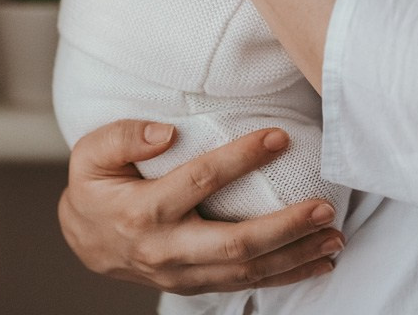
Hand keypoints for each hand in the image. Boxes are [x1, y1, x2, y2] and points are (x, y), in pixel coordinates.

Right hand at [57, 121, 343, 294]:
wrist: (83, 238)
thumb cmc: (96, 186)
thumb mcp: (92, 153)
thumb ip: (125, 136)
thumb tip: (167, 132)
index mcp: (143, 212)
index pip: (200, 181)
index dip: (241, 158)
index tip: (279, 137)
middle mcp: (166, 250)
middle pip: (234, 243)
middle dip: (285, 227)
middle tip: (324, 207)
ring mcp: (184, 275)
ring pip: (246, 270)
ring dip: (295, 256)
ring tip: (334, 236)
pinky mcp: (197, 284)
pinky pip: (246, 283)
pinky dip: (285, 276)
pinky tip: (317, 262)